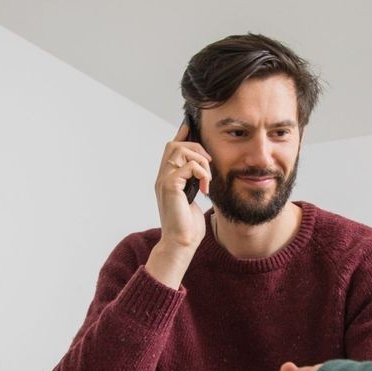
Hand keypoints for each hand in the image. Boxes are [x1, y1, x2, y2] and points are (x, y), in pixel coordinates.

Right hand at [146, 123, 211, 287]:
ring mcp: (164, 181)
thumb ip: (194, 183)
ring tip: (207, 179)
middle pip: (174, 144)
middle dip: (196, 147)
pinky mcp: (170, 187)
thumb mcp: (193, 199)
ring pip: (180, 150)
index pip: (172, 148)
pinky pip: (187, 165)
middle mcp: (162, 177)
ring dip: (200, 161)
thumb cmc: (188, 226)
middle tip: (209, 165)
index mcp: (167, 179)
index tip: (192, 126)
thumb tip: (204, 171)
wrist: (181, 244)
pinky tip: (205, 188)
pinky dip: (201, 172)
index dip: (182, 134)